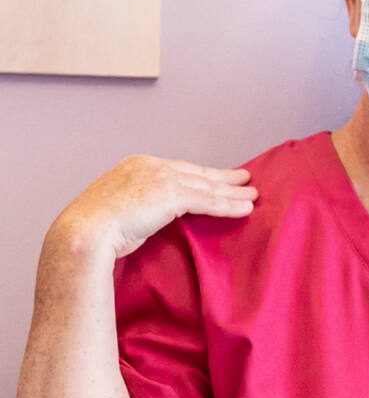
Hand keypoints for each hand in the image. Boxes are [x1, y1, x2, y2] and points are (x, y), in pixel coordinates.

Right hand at [48, 156, 255, 263]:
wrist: (85, 232)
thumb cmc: (96, 228)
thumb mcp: (122, 207)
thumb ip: (142, 203)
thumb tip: (154, 214)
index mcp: (136, 165)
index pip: (178, 169)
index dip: (202, 173)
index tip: (219, 176)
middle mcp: (150, 165)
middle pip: (197, 173)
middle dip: (224, 177)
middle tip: (246, 179)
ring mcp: (161, 177)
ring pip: (206, 186)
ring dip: (233, 192)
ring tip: (254, 196)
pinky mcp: (171, 194)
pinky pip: (208, 200)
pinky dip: (229, 205)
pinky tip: (246, 208)